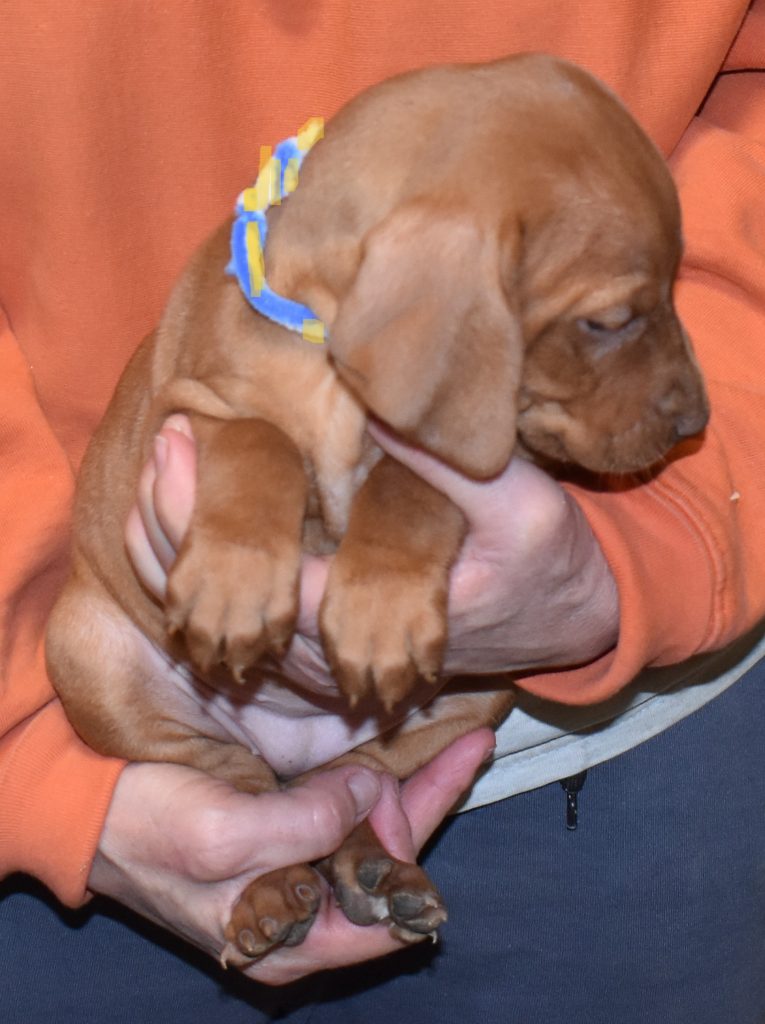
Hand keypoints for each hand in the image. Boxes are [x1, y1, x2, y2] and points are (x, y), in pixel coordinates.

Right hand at [88, 730, 493, 984]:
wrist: (93, 811)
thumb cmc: (146, 832)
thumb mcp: (220, 837)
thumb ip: (303, 825)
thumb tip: (368, 790)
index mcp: (295, 936)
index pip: (391, 903)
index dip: (419, 839)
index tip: (450, 772)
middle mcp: (306, 908)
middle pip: (393, 859)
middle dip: (432, 802)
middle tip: (469, 742)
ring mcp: (297, 866)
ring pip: (374, 830)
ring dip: (415, 785)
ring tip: (462, 741)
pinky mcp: (284, 829)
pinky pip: (345, 807)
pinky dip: (376, 777)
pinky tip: (406, 748)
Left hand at [127, 416, 617, 680]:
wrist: (562, 612)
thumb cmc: (544, 560)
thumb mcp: (520, 506)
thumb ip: (447, 465)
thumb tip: (375, 402)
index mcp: (377, 615)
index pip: (265, 582)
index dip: (208, 520)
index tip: (177, 440)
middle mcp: (336, 649)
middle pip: (229, 601)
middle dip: (176, 526)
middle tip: (155, 439)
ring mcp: (325, 648)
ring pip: (231, 608)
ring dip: (183, 543)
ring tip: (156, 460)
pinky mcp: (327, 632)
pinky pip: (251, 600)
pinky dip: (211, 555)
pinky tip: (191, 499)